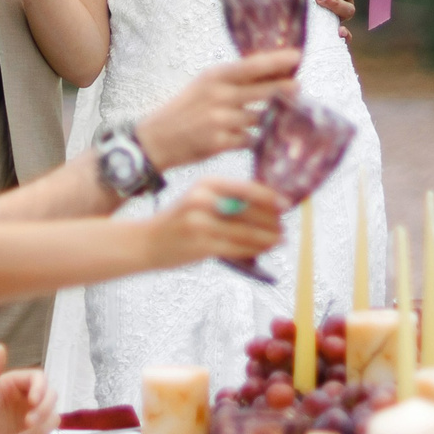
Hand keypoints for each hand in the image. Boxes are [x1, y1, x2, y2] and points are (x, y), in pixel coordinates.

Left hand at [0, 353, 60, 433]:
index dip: (40, 388)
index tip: (32, 401)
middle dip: (44, 410)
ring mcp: (30, 421)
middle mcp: (24, 401)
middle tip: (28, 423)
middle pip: (51, 397)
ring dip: (40, 430)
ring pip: (52, 419)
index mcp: (13, 385)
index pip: (39, 378)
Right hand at [134, 48, 300, 169]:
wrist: (155, 140)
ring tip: (286, 113)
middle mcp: (219, 96)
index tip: (297, 56)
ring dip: (275, 116)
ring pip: (262, 117)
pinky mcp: (221, 143)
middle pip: (264, 90)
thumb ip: (231, 80)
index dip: (277, 61)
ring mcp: (221, 120)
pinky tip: (263, 137)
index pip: (252, 65)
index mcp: (214, 77)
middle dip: (286, 88)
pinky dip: (258, 138)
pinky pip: (251, 139)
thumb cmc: (184, 110)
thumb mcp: (203, 85)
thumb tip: (267, 72)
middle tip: (299, 86)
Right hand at [148, 177, 285, 268]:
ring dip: (268, 237)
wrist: (146, 241)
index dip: (271, 197)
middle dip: (272, 221)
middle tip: (284, 227)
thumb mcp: (199, 198)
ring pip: (247, 232)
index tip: (287, 203)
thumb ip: (228, 200)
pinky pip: (236, 248)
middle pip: (250, 211)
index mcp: (207, 184)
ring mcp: (202, 224)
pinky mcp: (202, 246)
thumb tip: (267, 204)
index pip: (247, 188)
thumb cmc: (179, 220)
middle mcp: (204, 200)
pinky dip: (254, 249)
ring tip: (280, 239)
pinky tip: (264, 249)